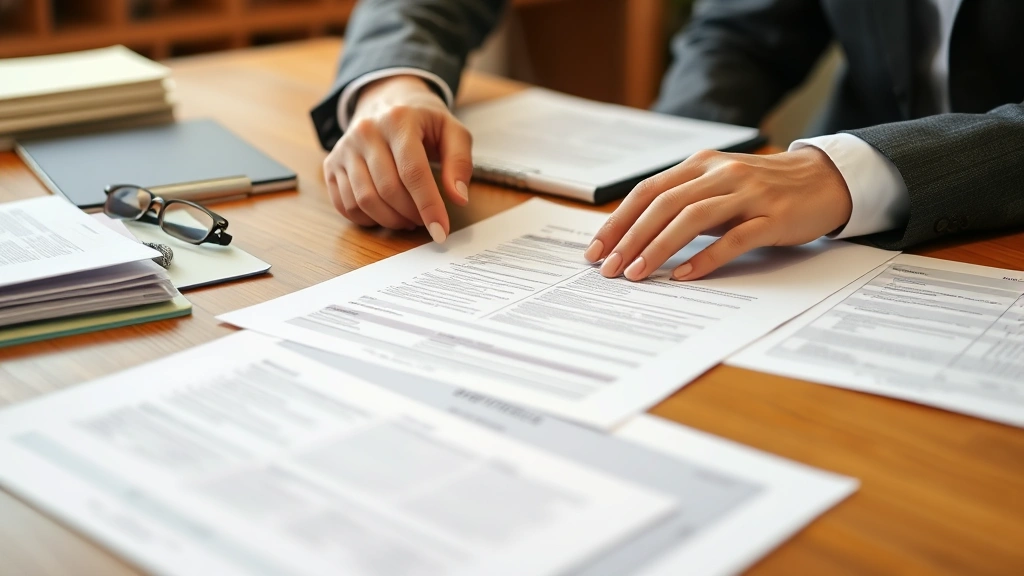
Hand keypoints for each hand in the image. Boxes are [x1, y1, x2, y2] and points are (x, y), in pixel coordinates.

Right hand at [323, 75, 472, 242]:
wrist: (385, 101)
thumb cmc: (423, 122)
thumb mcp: (452, 132)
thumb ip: (460, 162)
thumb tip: (458, 198)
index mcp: (398, 119)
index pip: (413, 171)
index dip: (428, 206)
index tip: (441, 232)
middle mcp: (365, 131)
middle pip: (388, 189)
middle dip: (411, 214)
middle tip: (425, 220)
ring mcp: (344, 148)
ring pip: (364, 201)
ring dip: (391, 220)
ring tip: (408, 218)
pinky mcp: (331, 165)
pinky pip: (346, 205)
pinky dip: (368, 219)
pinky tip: (386, 214)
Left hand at [583, 147, 852, 280]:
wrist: (825, 179)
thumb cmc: (763, 188)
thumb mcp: (718, 186)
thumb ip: (684, 201)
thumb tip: (635, 234)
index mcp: (701, 165)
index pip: (647, 191)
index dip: (618, 220)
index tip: (596, 249)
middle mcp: (720, 174)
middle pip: (663, 205)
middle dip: (630, 238)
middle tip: (609, 268)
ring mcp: (747, 194)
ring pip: (691, 219)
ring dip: (657, 248)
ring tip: (636, 273)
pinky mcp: (772, 216)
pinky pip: (732, 239)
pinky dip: (705, 258)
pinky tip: (682, 275)